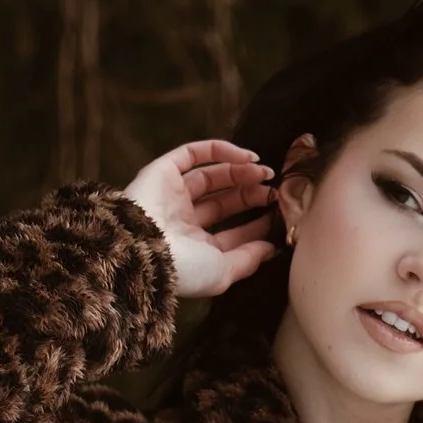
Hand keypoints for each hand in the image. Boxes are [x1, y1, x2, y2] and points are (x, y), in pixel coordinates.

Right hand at [121, 139, 279, 298]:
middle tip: (273, 192)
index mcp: (194, 248)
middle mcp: (182, 221)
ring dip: (240, 172)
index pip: (231, 233)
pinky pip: (194, 153)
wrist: (144, 249)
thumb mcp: (223, 272)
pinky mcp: (162, 170)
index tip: (278, 217)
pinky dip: (220, 151)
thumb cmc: (183, 269)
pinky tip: (247, 158)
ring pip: (212, 175)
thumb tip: (271, 248)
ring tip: (264, 174)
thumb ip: (248, 259)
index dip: (256, 224)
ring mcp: (171, 194)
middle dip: (250, 195)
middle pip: (224, 201)